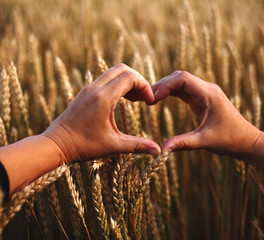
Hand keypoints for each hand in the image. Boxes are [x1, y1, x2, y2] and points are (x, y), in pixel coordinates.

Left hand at [44, 63, 160, 163]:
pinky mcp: (85, 92)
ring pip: (113, 72)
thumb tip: (158, 151)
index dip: (145, 87)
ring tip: (136, 100)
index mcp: (103, 98)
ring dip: (128, 81)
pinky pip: (105, 79)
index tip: (150, 102)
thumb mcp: (113, 146)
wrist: (56, 144)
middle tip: (144, 98)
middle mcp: (95, 88)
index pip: (130, 78)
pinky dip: (118, 84)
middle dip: (138, 80)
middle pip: (123, 69)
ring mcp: (89, 88)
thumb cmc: (83, 146)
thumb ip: (138, 145)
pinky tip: (122, 101)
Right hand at [152, 71, 259, 156]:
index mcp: (209, 94)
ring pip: (181, 82)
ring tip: (150, 99)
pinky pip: (184, 90)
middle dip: (162, 85)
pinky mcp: (203, 98)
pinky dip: (172, 93)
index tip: (152, 98)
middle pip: (179, 77)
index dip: (165, 85)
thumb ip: (183, 143)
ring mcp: (205, 92)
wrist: (246, 140)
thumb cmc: (230, 140)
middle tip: (146, 98)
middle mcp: (207, 89)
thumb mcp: (205, 141)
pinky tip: (161, 100)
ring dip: (166, 88)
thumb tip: (162, 149)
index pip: (183, 79)